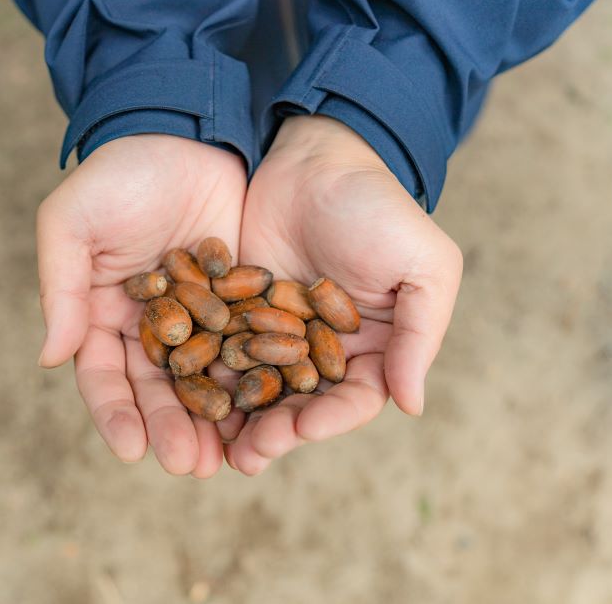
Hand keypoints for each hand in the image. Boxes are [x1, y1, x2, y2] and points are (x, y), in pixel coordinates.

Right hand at [37, 135, 246, 476]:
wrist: (188, 132)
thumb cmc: (120, 174)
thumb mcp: (73, 222)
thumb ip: (61, 287)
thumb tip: (48, 357)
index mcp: (104, 313)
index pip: (104, 376)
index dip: (115, 413)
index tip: (132, 449)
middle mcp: (150, 324)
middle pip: (158, 388)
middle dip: (171, 427)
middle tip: (189, 466)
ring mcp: (198, 315)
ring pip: (203, 378)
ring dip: (212, 420)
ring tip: (227, 459)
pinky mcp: (239, 301)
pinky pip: (246, 346)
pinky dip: (251, 379)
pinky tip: (266, 410)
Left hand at [227, 115, 462, 474]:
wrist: (317, 155)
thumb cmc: (378, 208)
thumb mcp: (424, 264)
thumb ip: (420, 334)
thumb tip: (412, 405)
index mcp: (373, 345)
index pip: (354, 398)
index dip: (329, 420)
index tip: (300, 432)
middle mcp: (325, 346)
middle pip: (301, 403)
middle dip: (276, 431)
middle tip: (247, 456)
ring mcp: (279, 329)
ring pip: (260, 385)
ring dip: (239, 417)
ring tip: (214, 444)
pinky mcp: (240, 309)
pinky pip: (225, 349)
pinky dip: (211, 374)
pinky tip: (188, 395)